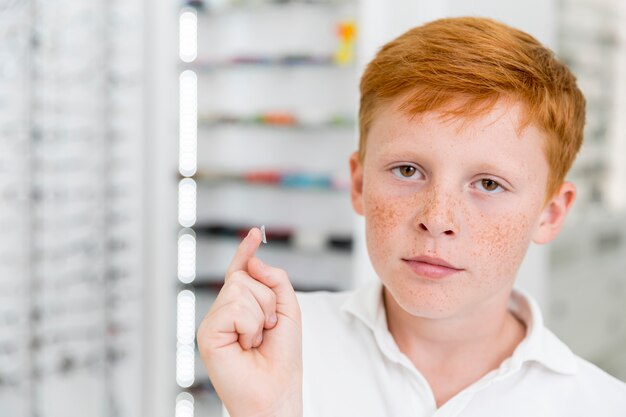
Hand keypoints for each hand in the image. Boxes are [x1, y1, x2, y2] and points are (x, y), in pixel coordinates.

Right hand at [197, 227, 302, 416]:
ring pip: (240, 288)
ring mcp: (214, 320)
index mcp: (243, 306)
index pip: (242, 271)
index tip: (255, 233)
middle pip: (244, 276)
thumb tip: (253, 260)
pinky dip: (250, 325)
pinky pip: (235, 307)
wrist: (276, 389)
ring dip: (261, 314)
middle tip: (268, 328)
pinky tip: (246, 344)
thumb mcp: (288, 311)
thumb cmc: (281, 358)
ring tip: (257, 339)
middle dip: (267, 300)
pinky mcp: (207, 332)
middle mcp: (225, 310)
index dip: (246, 251)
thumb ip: (275, 280)